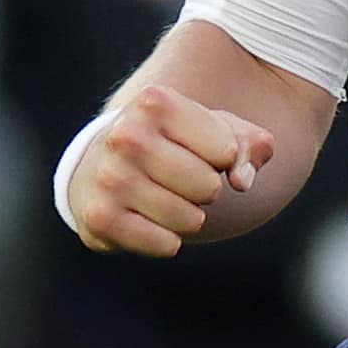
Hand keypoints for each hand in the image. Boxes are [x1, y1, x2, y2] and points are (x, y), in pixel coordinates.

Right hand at [66, 85, 274, 256]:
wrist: (100, 164)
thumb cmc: (171, 142)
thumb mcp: (213, 129)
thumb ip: (248, 144)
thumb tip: (242, 179)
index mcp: (155, 102)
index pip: (227, 151)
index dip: (224, 158)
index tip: (200, 152)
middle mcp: (125, 135)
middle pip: (208, 187)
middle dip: (207, 190)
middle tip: (184, 180)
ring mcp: (108, 177)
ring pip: (189, 220)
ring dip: (190, 218)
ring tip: (168, 198)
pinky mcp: (99, 217)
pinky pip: (164, 244)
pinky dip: (169, 241)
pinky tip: (152, 222)